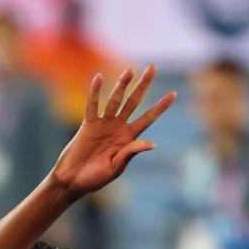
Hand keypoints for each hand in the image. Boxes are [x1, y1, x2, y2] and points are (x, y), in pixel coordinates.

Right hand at [51, 65, 175, 198]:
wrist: (74, 181)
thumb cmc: (96, 178)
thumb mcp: (117, 166)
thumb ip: (131, 152)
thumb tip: (151, 143)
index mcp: (129, 138)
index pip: (148, 118)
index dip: (160, 107)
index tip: (174, 93)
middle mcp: (118, 127)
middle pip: (134, 102)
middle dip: (143, 86)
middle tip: (152, 68)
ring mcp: (104, 124)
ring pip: (115, 100)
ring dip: (122, 85)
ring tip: (129, 71)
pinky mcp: (88, 124)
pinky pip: (93, 105)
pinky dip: (95, 92)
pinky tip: (99, 78)